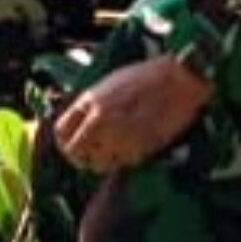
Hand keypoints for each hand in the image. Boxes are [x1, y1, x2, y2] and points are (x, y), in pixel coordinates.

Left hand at [48, 55, 208, 174]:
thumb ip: (91, 104)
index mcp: (90, 101)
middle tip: (88, 158)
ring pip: (97, 163)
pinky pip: (122, 163)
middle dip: (79, 157)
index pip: (61, 131)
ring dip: (101, 162)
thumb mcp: (110, 83)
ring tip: (111, 154)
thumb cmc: (147, 77)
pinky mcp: (139, 148)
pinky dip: (123, 161)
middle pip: (75, 152)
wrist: (179, 80)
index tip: (71, 146)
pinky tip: (130, 149)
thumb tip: (81, 123)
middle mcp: (100, 120)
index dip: (64, 142)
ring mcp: (119, 136)